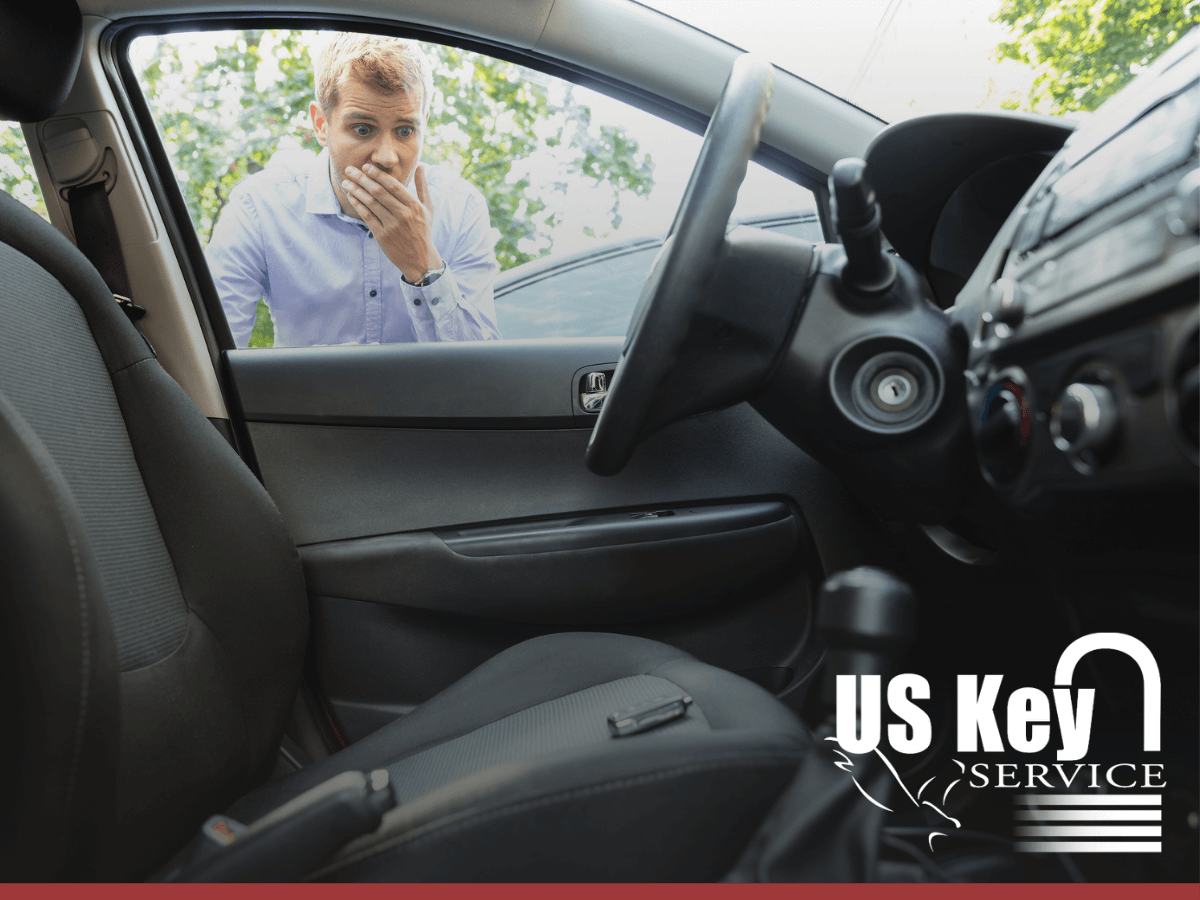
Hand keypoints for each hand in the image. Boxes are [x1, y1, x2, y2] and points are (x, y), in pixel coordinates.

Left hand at [342, 163, 441, 282]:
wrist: (420, 259)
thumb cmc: (423, 231)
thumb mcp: (428, 208)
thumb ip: (423, 187)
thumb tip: (420, 166)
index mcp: (414, 206)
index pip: (393, 185)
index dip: (378, 174)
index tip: (366, 167)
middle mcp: (403, 215)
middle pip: (379, 192)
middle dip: (362, 178)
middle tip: (349, 170)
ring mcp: (392, 226)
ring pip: (370, 203)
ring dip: (356, 190)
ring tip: (346, 182)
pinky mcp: (382, 236)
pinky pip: (367, 216)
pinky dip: (358, 204)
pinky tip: (351, 196)